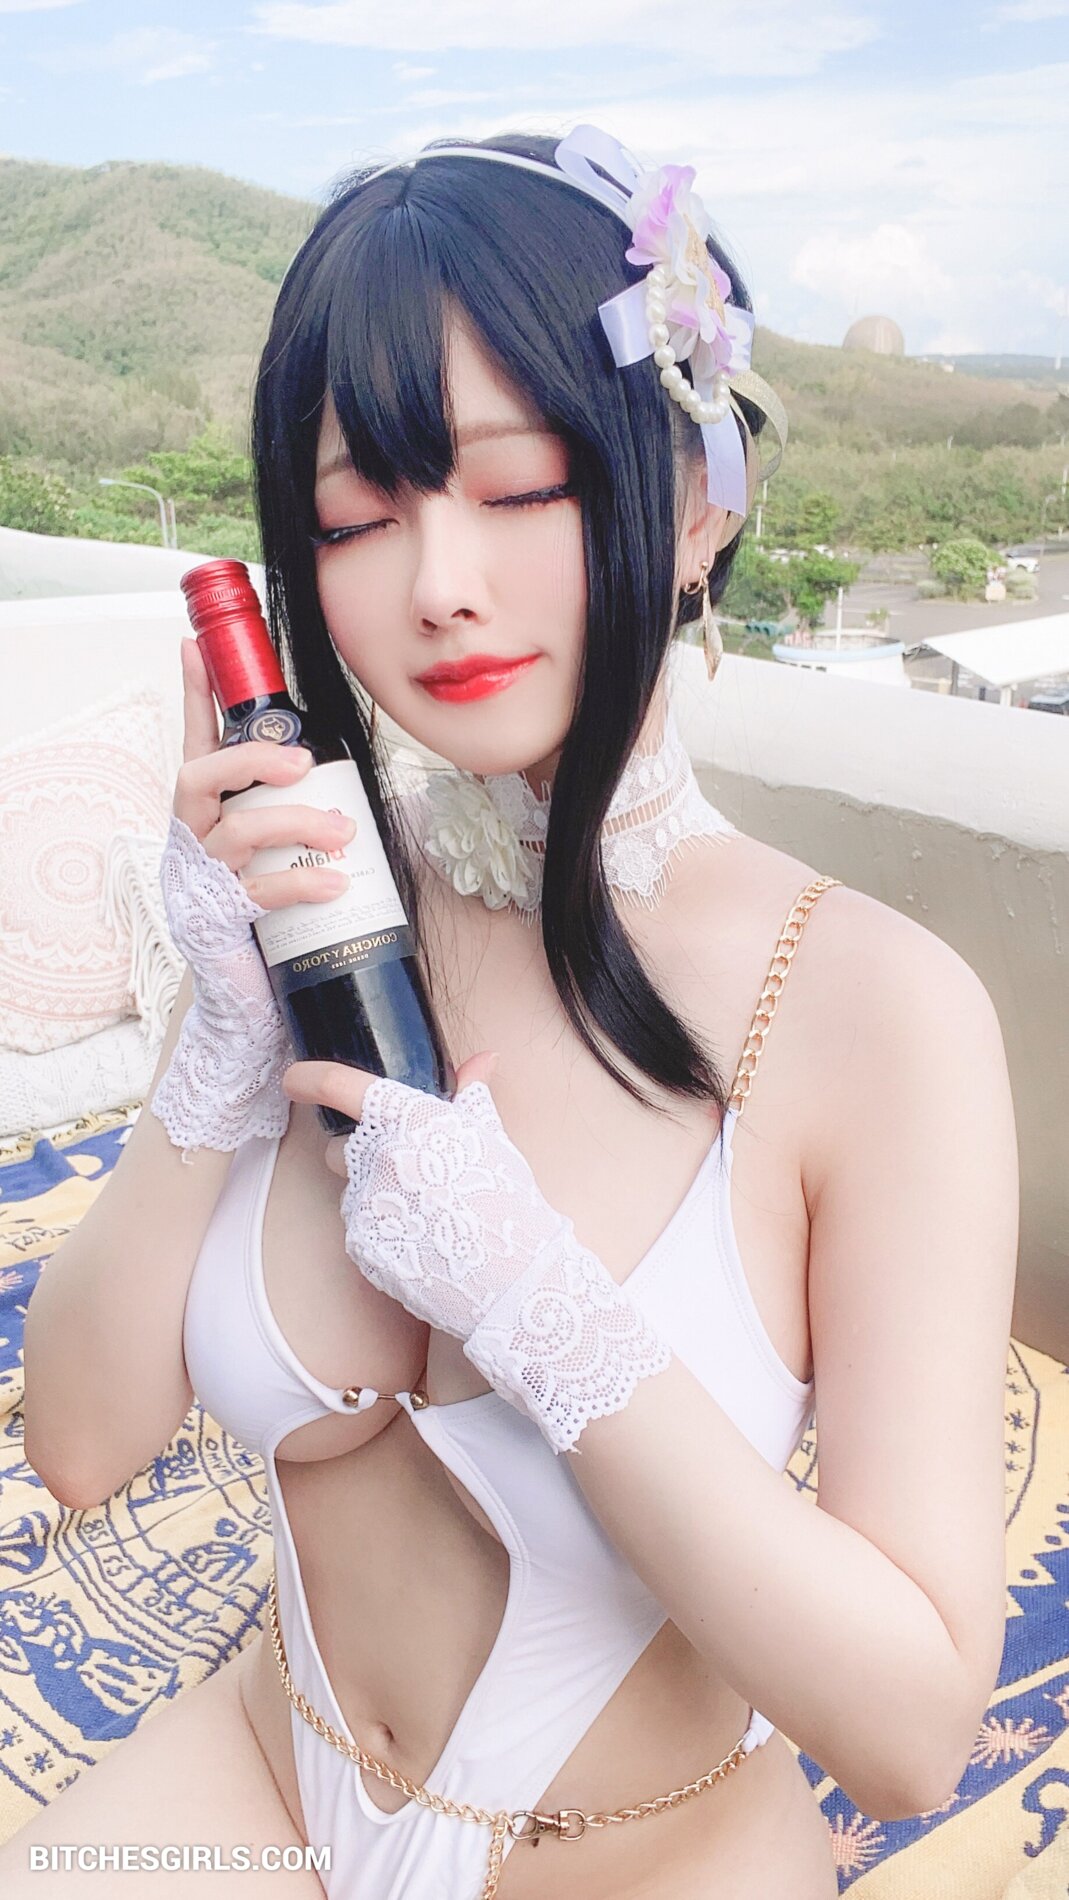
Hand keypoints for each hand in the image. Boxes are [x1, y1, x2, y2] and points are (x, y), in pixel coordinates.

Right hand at [149, 639, 355, 1157]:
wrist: (256, 1016)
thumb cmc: (280, 930)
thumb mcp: (293, 865)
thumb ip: (312, 825)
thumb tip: (367, 795)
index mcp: (206, 819)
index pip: (194, 746)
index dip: (194, 697)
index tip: (194, 646)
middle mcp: (189, 844)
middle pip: (201, 778)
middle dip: (252, 759)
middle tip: (306, 763)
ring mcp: (194, 885)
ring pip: (235, 832)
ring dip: (294, 824)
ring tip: (342, 834)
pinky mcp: (212, 925)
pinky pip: (254, 892)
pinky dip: (300, 882)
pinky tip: (337, 884)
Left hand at [283, 1055, 672, 1454]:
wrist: (512, 1276)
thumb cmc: (507, 1202)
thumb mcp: (491, 1141)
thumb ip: (472, 1097)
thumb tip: (481, 1061)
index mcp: (412, 1121)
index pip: (341, 1088)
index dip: (309, 1079)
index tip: (295, 1079)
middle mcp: (381, 1157)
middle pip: (340, 1148)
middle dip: (361, 1158)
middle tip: (405, 1175)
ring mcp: (367, 1204)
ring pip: (353, 1193)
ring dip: (377, 1198)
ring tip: (426, 1217)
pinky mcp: (361, 1245)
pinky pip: (361, 1230)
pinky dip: (383, 1233)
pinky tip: (420, 1241)